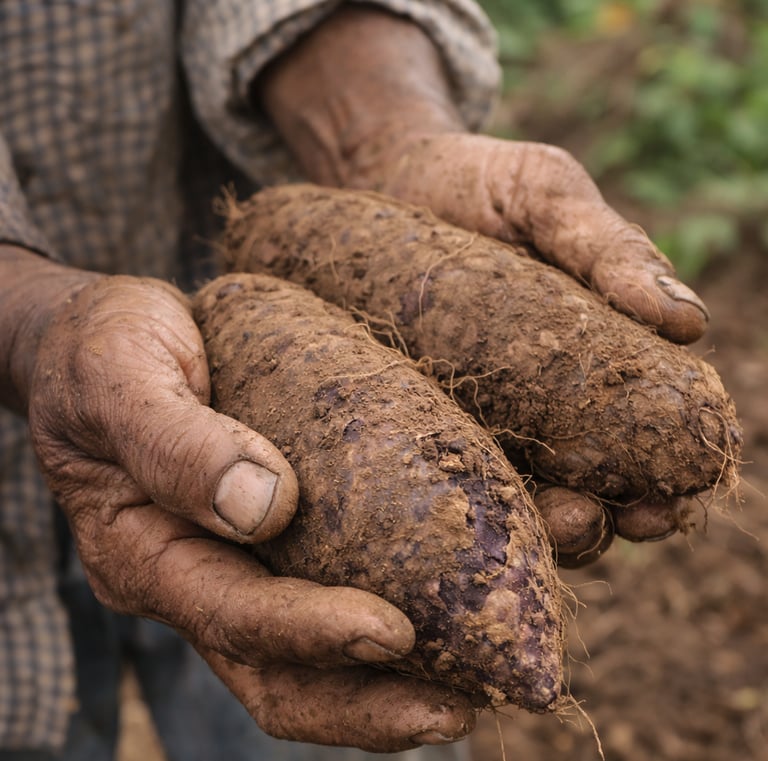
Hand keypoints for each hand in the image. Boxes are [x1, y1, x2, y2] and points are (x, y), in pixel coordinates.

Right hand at [6, 260, 473, 750]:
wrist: (104, 335)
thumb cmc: (101, 350)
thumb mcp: (118, 380)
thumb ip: (175, 443)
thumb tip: (265, 505)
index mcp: (146, 555)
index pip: (234, 618)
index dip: (311, 634)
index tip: (394, 632)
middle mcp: (199, 575)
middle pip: (282, 674)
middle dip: (368, 704)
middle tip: (458, 710)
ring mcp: (239, 560)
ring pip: (315, 648)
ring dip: (396, 674)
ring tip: (481, 672)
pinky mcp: (275, 530)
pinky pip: (334, 581)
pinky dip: (397, 603)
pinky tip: (459, 593)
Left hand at [257, 6, 704, 557]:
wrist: (382, 177)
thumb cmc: (479, 183)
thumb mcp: (548, 197)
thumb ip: (609, 250)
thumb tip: (690, 323)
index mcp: (594, 359)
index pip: (649, 440)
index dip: (667, 483)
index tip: (667, 502)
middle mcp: (540, 402)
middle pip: (589, 489)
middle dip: (604, 523)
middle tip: (599, 522)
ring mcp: (477, 414)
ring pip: (518, 498)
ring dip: (537, 528)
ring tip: (547, 523)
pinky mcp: (417, 412)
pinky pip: (440, 470)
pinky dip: (456, 498)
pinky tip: (454, 509)